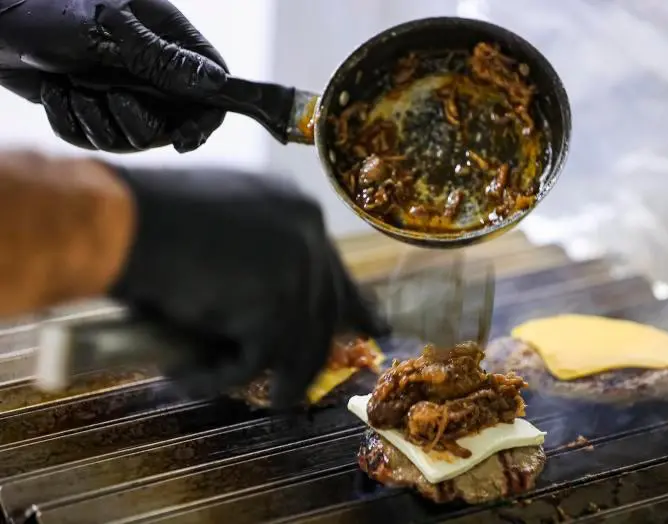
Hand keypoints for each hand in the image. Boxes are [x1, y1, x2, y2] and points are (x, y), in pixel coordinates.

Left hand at [0, 0, 227, 152]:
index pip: (212, 83)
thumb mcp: (110, 34)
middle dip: (137, 124)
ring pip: (133, 137)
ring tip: (72, 90)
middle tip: (111, 100)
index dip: (206, 115)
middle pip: (173, 122)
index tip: (185, 138)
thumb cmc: (45, 8)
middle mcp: (151, 66)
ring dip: (99, 123)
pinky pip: (96, 137)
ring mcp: (121, 86)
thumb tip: (216, 83)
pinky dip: (72, 123)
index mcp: (167, 36)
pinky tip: (53, 93)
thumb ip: (164, 62)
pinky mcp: (91, 104)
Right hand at [107, 165, 388, 406]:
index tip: (370, 327)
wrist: (120, 222)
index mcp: (298, 211)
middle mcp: (309, 237)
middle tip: (306, 380)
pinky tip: (183, 374)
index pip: (336, 268)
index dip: (351, 304)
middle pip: (330, 310)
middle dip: (320, 351)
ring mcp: (296, 274)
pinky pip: (252, 363)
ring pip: (300, 347)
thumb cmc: (151, 217)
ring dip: (277, 379)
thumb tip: (264, 296)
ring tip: (262, 399)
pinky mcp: (274, 312)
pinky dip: (215, 376)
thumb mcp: (222, 223)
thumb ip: (257, 251)